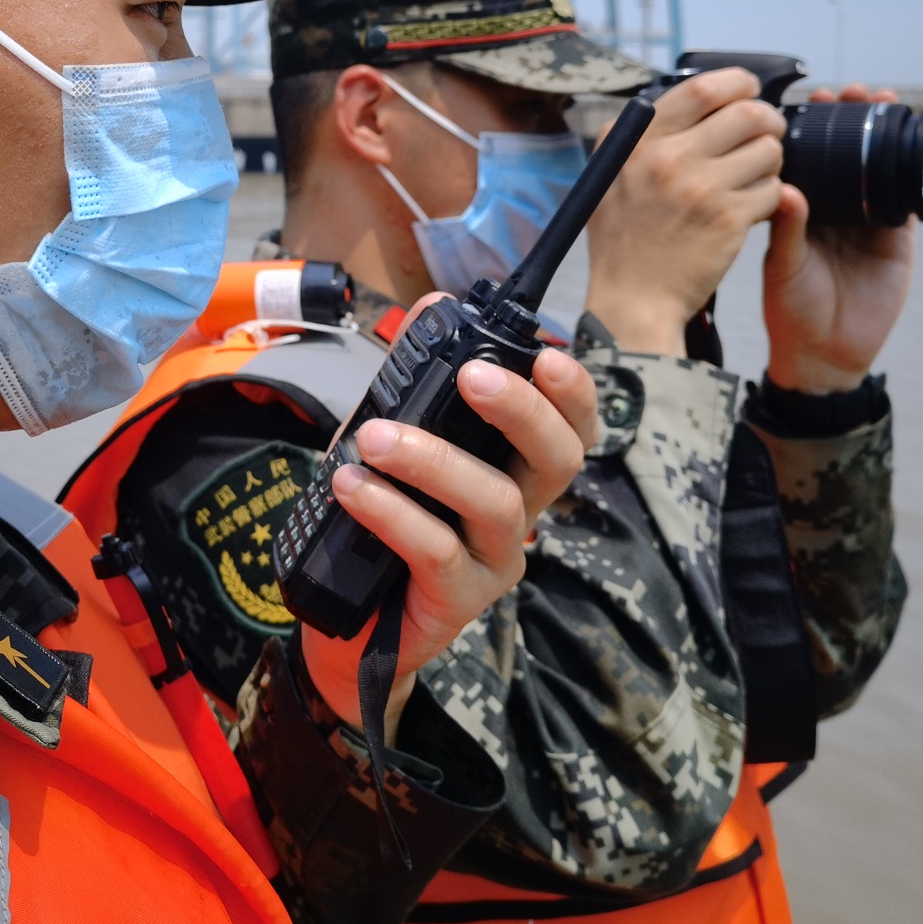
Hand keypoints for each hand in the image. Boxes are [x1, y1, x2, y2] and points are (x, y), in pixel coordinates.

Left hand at [301, 303, 594, 743]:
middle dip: (522, 411)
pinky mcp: (458, 599)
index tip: (547, 353)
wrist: (349, 619)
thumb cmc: (383, 518)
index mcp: (516, 468)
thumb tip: (434, 304)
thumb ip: (417, 379)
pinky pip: (437, 550)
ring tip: (373, 436)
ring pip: (495, 502)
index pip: (572, 426)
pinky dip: (392, 511)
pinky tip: (351, 486)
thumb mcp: (398, 439)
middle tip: (471, 375)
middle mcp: (521, 513)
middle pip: (558, 460)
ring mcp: (495, 560)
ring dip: (434, 459)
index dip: (573, 392)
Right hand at [583, 68, 785, 354]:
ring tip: (757, 174)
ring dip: (772, 159)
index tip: (748, 89)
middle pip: (746, 114)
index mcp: (641, 142)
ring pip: (767, 151)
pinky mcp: (729, 221)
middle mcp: (670, 159)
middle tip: (767, 132)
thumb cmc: (623, 239)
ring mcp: (702, 190)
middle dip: (767, 119)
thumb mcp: (610, 176)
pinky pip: (773, 190)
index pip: (701, 90)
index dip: (736, 82)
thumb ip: (636, 136)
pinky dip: (771, 195)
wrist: (633, 300)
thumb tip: (679, 101)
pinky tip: (752, 207)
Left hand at [763, 84, 916, 392]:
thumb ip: (786, 230)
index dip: (814, 126)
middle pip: (847, 153)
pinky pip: (908, 197)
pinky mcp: (897, 238)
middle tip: (851, 89)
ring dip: (884, 133)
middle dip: (852, 118)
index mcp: (800, 209)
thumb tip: (785, 190)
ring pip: (879, 167)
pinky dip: (912, 170)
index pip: (809, 156)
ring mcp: (867, 220)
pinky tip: (913, 142)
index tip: (814, 97)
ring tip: (883, 99)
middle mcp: (834, 208)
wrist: (825, 353)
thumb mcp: (782, 267)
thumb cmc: (791, 310)